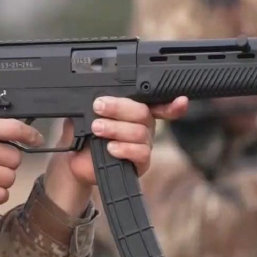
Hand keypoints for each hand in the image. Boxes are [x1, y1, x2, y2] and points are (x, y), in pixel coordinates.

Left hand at [44, 96, 188, 215]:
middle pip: (143, 112)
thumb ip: (94, 100)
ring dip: (116, 128)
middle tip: (98, 107)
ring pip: (140, 132)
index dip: (171, 102)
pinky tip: (109, 148)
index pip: (158, 102)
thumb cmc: (83, 132)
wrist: (76, 160)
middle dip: (119, 108)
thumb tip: (95, 93)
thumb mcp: (85, 111)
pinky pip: (141, 153)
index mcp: (134, 109)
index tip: (181, 100)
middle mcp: (144, 125)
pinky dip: (124, 148)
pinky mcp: (140, 163)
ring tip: (96, 129)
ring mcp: (144, 144)